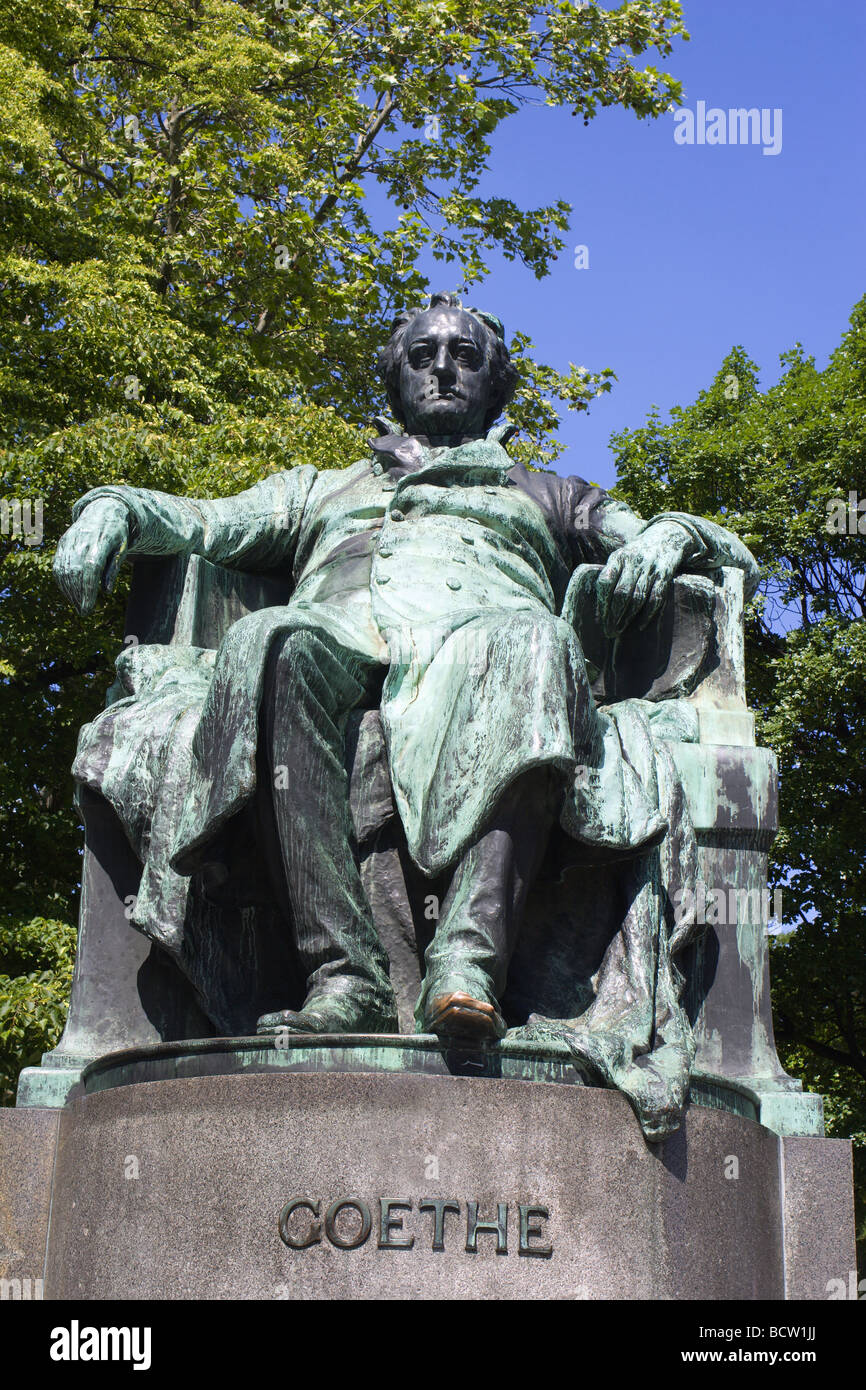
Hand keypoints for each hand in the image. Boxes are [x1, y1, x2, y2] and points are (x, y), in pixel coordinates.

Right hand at [53, 497, 129, 614]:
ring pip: (64, 571)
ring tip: (78, 604)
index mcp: (99, 542)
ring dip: (69, 591)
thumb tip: (106, 590)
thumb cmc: (116, 534)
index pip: (90, 570)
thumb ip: (113, 568)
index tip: (88, 608)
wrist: (102, 510)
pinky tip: (69, 593)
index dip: (87, 590)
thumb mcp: (121, 549)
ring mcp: (69, 542)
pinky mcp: (62, 544)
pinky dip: (62, 582)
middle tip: (84, 612)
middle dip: (78, 595)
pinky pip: (58, 565)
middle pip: (75, 573)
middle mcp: (81, 542)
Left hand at [596, 524, 690, 637]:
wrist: (665, 538)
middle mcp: (633, 562)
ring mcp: (650, 568)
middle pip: (621, 593)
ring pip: (637, 597)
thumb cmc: (635, 555)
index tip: (599, 619)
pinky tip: (639, 626)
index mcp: (618, 557)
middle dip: (613, 615)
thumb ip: (610, 576)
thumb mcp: (620, 558)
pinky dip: (648, 614)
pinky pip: (656, 597)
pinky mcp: (665, 574)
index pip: (605, 582)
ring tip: (619, 630)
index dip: (601, 602)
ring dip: (627, 617)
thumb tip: (598, 609)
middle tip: (608, 631)